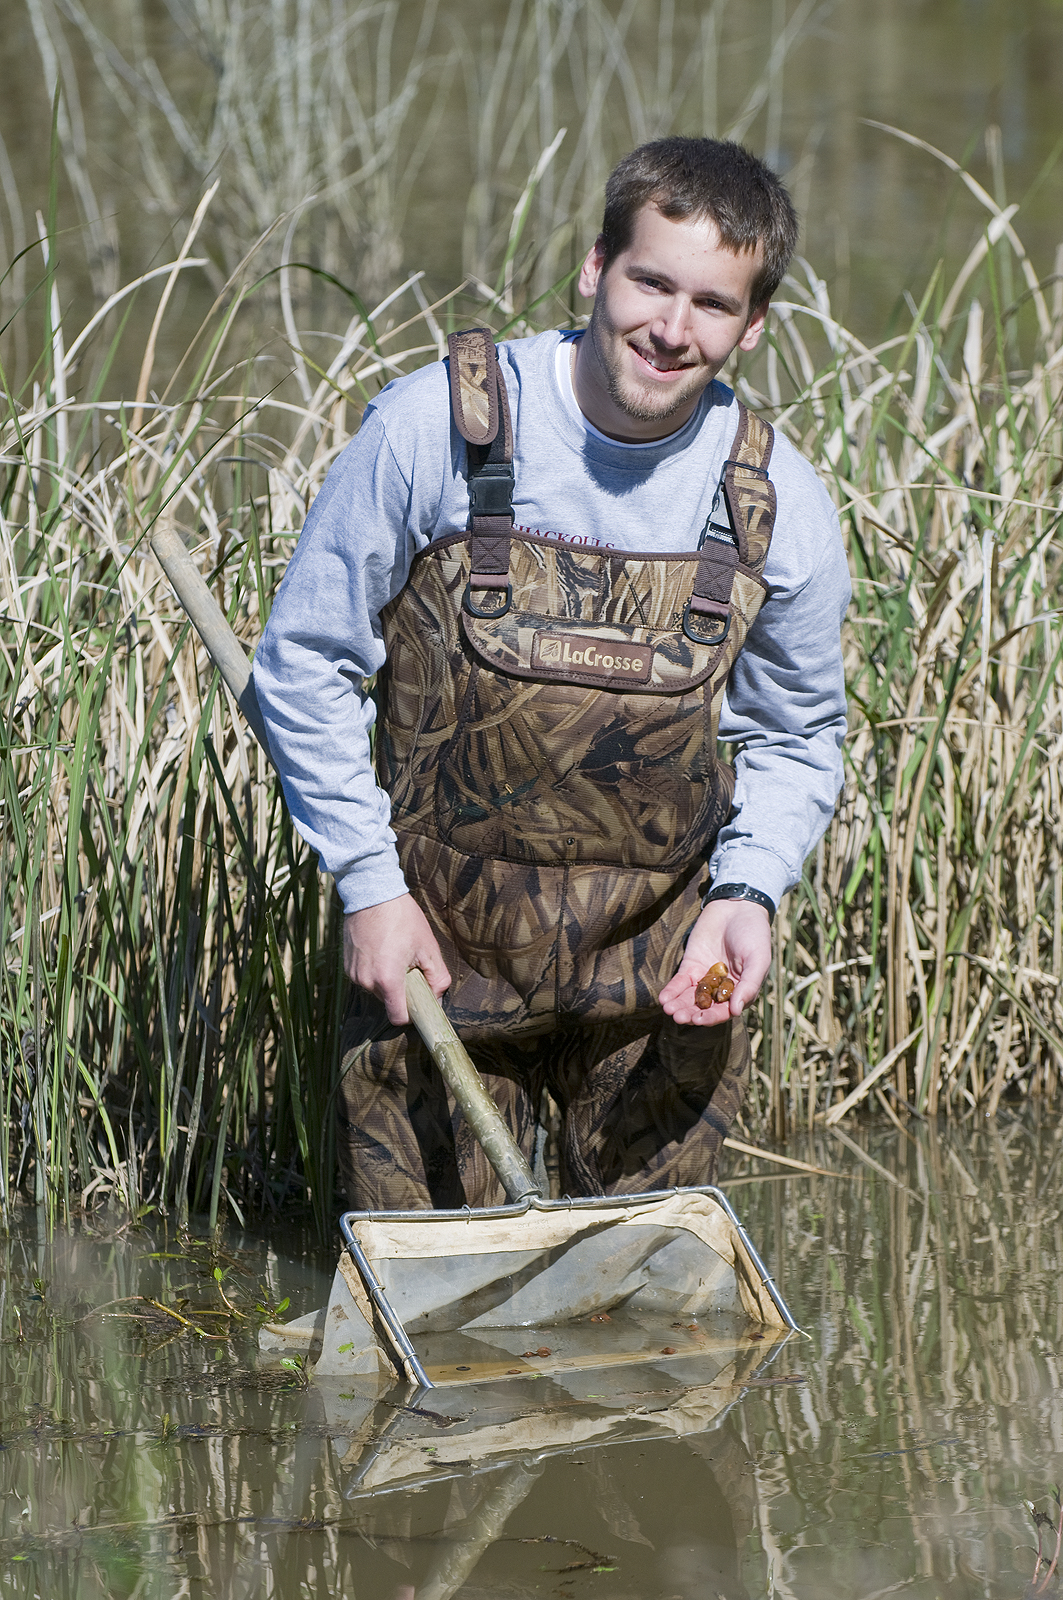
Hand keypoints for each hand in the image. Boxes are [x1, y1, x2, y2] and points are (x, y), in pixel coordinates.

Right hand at [343, 895, 450, 1025]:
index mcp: (387, 980)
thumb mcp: (428, 947)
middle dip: (402, 991)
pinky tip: (382, 950)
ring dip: (387, 980)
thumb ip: (438, 979)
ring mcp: (353, 974)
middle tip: (410, 967)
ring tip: (394, 954)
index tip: (420, 1001)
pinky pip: (365, 978)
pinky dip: (375, 971)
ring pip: (376, 990)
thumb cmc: (402, 918)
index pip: (398, 1018)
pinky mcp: (346, 965)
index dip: (412, 1014)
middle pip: (388, 1002)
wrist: (372, 892)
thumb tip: (437, 1000)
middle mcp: (366, 981)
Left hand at [659, 900, 771, 1026]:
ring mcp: (705, 977)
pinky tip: (664, 998)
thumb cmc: (754, 934)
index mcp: (740, 990)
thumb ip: (749, 985)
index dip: (711, 1016)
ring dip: (679, 1005)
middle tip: (678, 1018)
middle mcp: (722, 988)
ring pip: (690, 997)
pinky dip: (672, 990)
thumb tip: (736, 1011)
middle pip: (704, 1007)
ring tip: (669, 1010)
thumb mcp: (758, 960)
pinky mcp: (691, 964)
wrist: (737, 907)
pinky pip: (680, 981)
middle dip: (691, 1013)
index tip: (698, 1020)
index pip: (724, 1010)